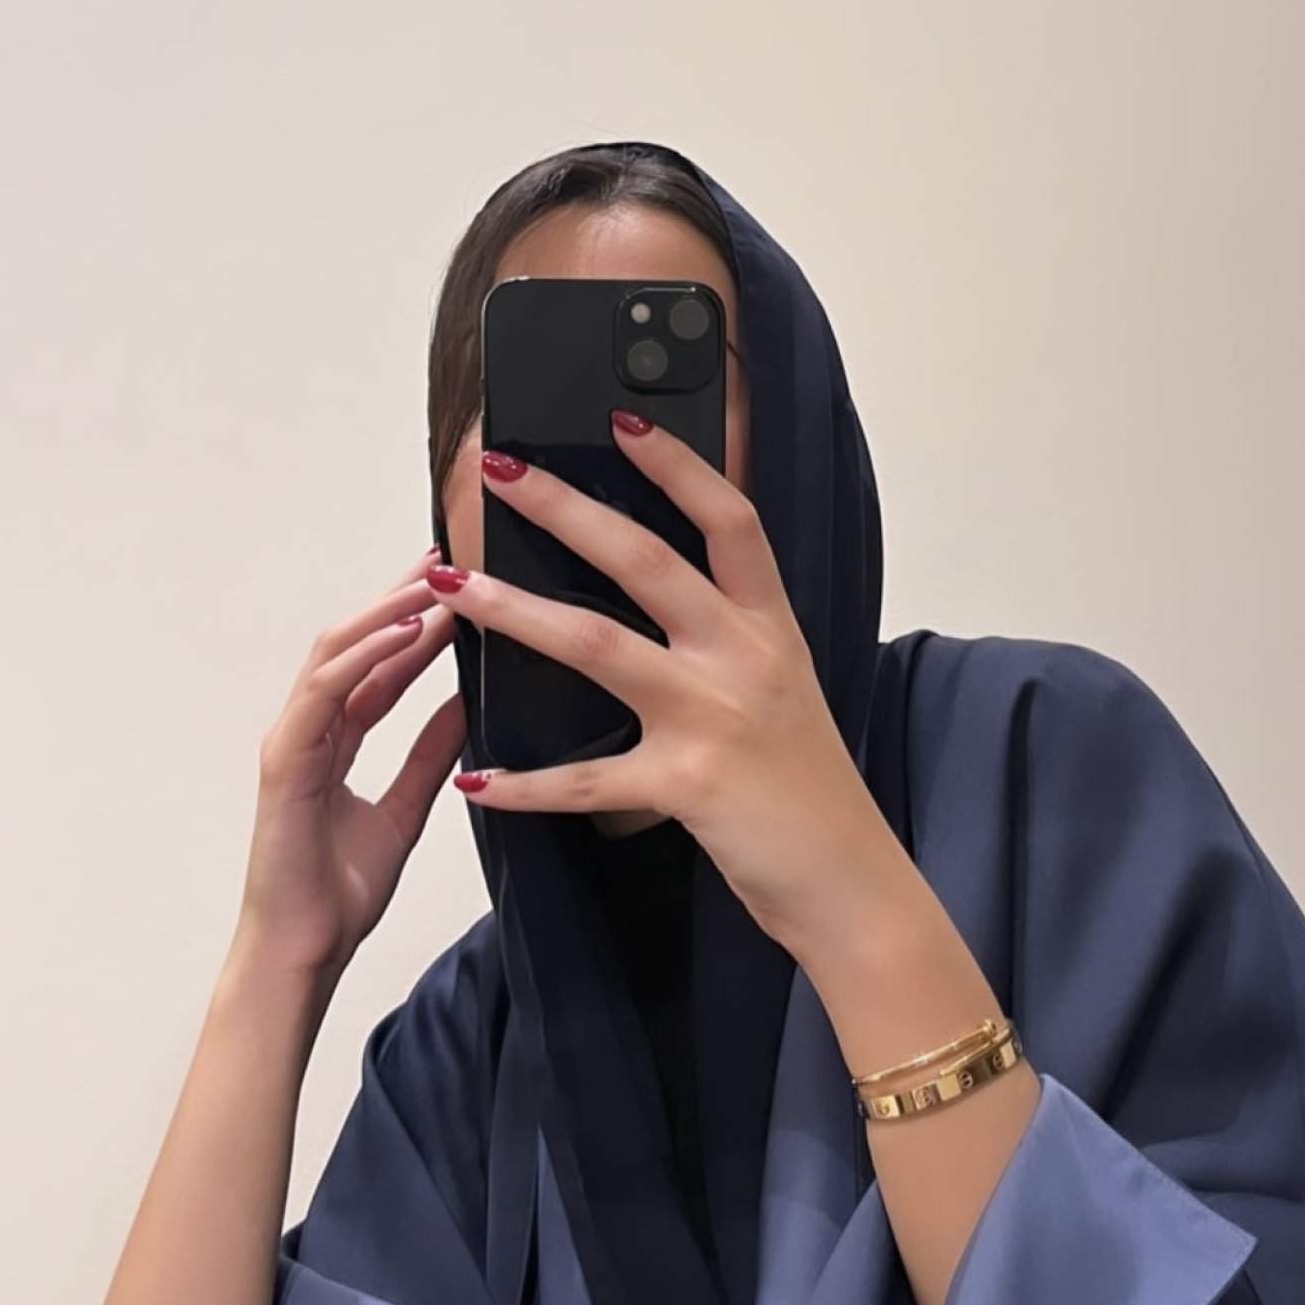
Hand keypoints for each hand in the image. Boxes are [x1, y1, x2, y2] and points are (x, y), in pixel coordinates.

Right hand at [233, 546, 467, 994]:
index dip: (418, 623)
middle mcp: (311, 730)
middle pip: (355, 644)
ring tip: (433, 579)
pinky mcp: (285, 762)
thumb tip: (467, 704)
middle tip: (449, 555)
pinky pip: (322, 694)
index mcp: (336, 741)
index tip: (462, 585)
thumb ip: (430, 755)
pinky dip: (362, 658)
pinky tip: (403, 632)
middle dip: (400, 597)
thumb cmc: (339, 892)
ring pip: (334, 654)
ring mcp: (293, 741)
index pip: (380, 665)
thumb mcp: (406, 811)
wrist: (303, 952)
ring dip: (384, 612)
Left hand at [427, 415, 902, 954]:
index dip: (676, 465)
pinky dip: (528, 783)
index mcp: (771, 628)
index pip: (727, 521)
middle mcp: (744, 658)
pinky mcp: (688, 787)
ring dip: (514, 609)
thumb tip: (664, 601)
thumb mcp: (787, 692)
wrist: (852, 883)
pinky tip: (477, 779)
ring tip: (452, 585)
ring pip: (597, 644)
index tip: (620, 421)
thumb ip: (733, 643)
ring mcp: (715, 718)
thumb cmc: (811, 791)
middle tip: (498, 469)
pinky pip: (589, 780)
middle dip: (563, 506)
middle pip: (644, 559)